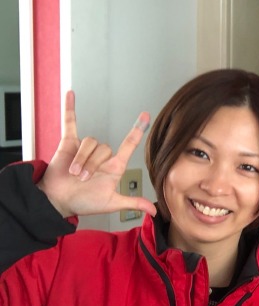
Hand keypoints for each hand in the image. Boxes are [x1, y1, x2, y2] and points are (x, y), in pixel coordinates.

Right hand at [37, 91, 157, 218]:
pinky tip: (71, 95)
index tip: (146, 117)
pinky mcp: (68, 143)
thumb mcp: (111, 203)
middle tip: (84, 179)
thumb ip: (132, 203)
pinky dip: (70, 109)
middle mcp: (101, 156)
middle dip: (93, 165)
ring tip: (74, 174)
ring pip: (89, 143)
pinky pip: (70, 123)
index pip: (129, 144)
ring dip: (82, 160)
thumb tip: (154, 211)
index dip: (137, 131)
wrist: (58, 201)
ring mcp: (85, 149)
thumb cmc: (83, 202)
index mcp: (114, 167)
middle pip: (104, 148)